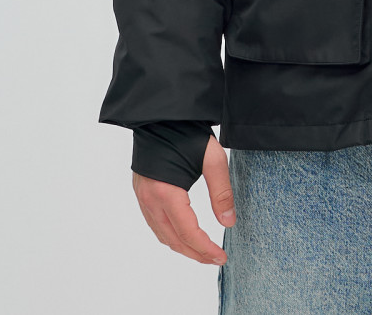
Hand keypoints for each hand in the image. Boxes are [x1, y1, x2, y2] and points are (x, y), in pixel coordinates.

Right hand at [133, 134, 236, 264]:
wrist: (161, 113)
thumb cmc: (187, 132)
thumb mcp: (212, 158)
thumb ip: (222, 191)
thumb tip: (229, 222)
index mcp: (166, 193)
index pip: (187, 232)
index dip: (205, 249)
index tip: (221, 257)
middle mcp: (150, 200)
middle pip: (173, 239)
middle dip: (195, 253)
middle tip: (215, 258)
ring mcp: (142, 197)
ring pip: (162, 234)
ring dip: (182, 246)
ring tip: (202, 250)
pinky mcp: (141, 191)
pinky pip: (154, 223)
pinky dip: (170, 234)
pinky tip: (183, 233)